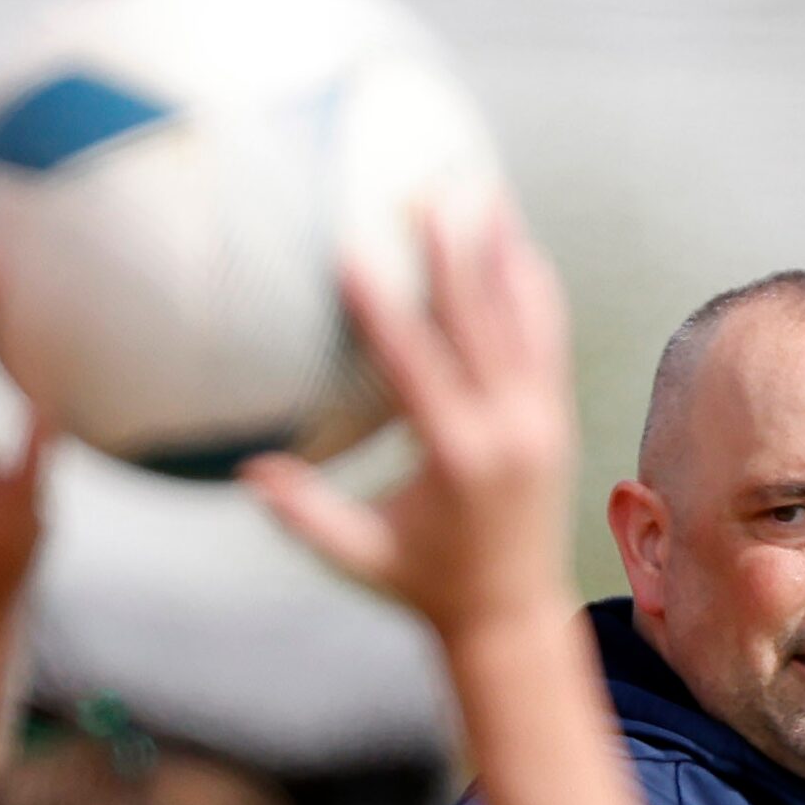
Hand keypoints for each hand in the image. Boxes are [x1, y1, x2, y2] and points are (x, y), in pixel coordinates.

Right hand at [242, 197, 575, 638]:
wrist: (514, 614)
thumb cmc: (424, 586)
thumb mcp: (360, 555)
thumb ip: (305, 515)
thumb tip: (246, 472)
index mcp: (456, 460)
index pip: (415, 369)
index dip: (383, 309)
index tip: (353, 251)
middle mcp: (508, 431)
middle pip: (482, 325)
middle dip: (457, 253)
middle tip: (434, 190)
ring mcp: (542, 420)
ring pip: (526, 319)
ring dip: (504, 251)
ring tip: (484, 189)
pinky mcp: (558, 417)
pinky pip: (548, 338)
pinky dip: (533, 288)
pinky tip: (515, 242)